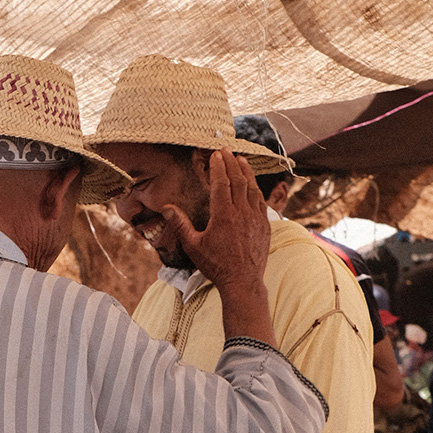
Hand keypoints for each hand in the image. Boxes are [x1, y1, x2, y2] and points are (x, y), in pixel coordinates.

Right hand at [161, 151, 275, 345]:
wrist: (242, 282)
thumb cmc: (216, 266)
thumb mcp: (193, 246)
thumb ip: (181, 224)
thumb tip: (167, 207)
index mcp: (223, 215)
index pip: (222, 183)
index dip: (219, 166)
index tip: (215, 154)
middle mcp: (241, 212)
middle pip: (238, 180)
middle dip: (231, 162)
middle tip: (226, 150)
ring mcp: (255, 218)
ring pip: (252, 187)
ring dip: (246, 171)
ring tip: (241, 160)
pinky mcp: (264, 225)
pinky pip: (261, 200)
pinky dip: (256, 188)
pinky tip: (252, 184)